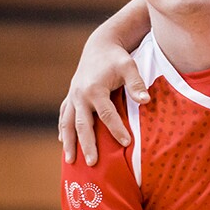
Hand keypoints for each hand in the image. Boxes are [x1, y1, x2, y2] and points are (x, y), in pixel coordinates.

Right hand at [59, 37, 149, 165]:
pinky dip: (63, 129)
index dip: (117, 130)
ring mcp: (73, 96)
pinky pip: (63, 115)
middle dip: (87, 145)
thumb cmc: (117, 58)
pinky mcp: (71, 96)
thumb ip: (136, 84)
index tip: (127, 144)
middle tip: (92, 163)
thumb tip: (145, 101)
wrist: (100, 45)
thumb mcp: (129, 66)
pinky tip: (63, 141)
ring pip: (67, 123)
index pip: (107, 115)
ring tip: (69, 161)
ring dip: (68, 142)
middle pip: (82, 125)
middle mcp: (80, 95)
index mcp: (94, 89)